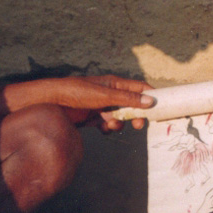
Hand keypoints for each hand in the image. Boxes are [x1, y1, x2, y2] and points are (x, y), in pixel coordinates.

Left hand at [38, 75, 153, 131]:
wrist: (53, 104)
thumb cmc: (77, 93)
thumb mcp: (104, 96)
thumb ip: (127, 99)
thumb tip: (151, 102)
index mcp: (114, 84)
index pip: (139, 88)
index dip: (150, 97)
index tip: (159, 108)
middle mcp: (110, 94)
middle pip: (131, 106)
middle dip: (135, 116)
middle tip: (137, 125)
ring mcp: (102, 106)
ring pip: (120, 117)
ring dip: (118, 123)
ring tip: (110, 124)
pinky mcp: (93, 118)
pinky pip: (107, 125)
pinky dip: (108, 128)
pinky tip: (102, 128)